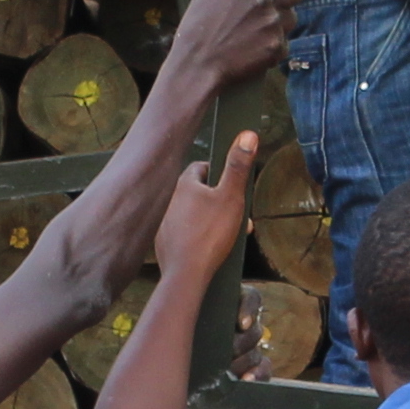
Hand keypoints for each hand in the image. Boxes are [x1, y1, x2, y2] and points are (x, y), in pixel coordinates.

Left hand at [157, 127, 263, 274]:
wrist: (187, 274)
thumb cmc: (210, 234)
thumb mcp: (232, 196)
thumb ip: (238, 166)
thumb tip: (248, 134)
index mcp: (183, 183)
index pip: (202, 168)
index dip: (220, 174)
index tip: (232, 185)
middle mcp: (168, 199)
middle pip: (197, 192)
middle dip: (216, 200)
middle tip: (235, 214)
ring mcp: (162, 221)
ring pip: (190, 213)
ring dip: (206, 218)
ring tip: (225, 233)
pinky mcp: (161, 242)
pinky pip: (182, 232)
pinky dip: (194, 235)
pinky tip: (206, 246)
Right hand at [164, 0, 298, 91]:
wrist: (197, 67)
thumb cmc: (197, 28)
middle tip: (269, 5)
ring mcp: (273, 23)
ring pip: (292, 17)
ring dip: (279, 23)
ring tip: (255, 30)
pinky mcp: (277, 46)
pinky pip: (285, 42)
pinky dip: (273, 46)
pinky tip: (253, 48)